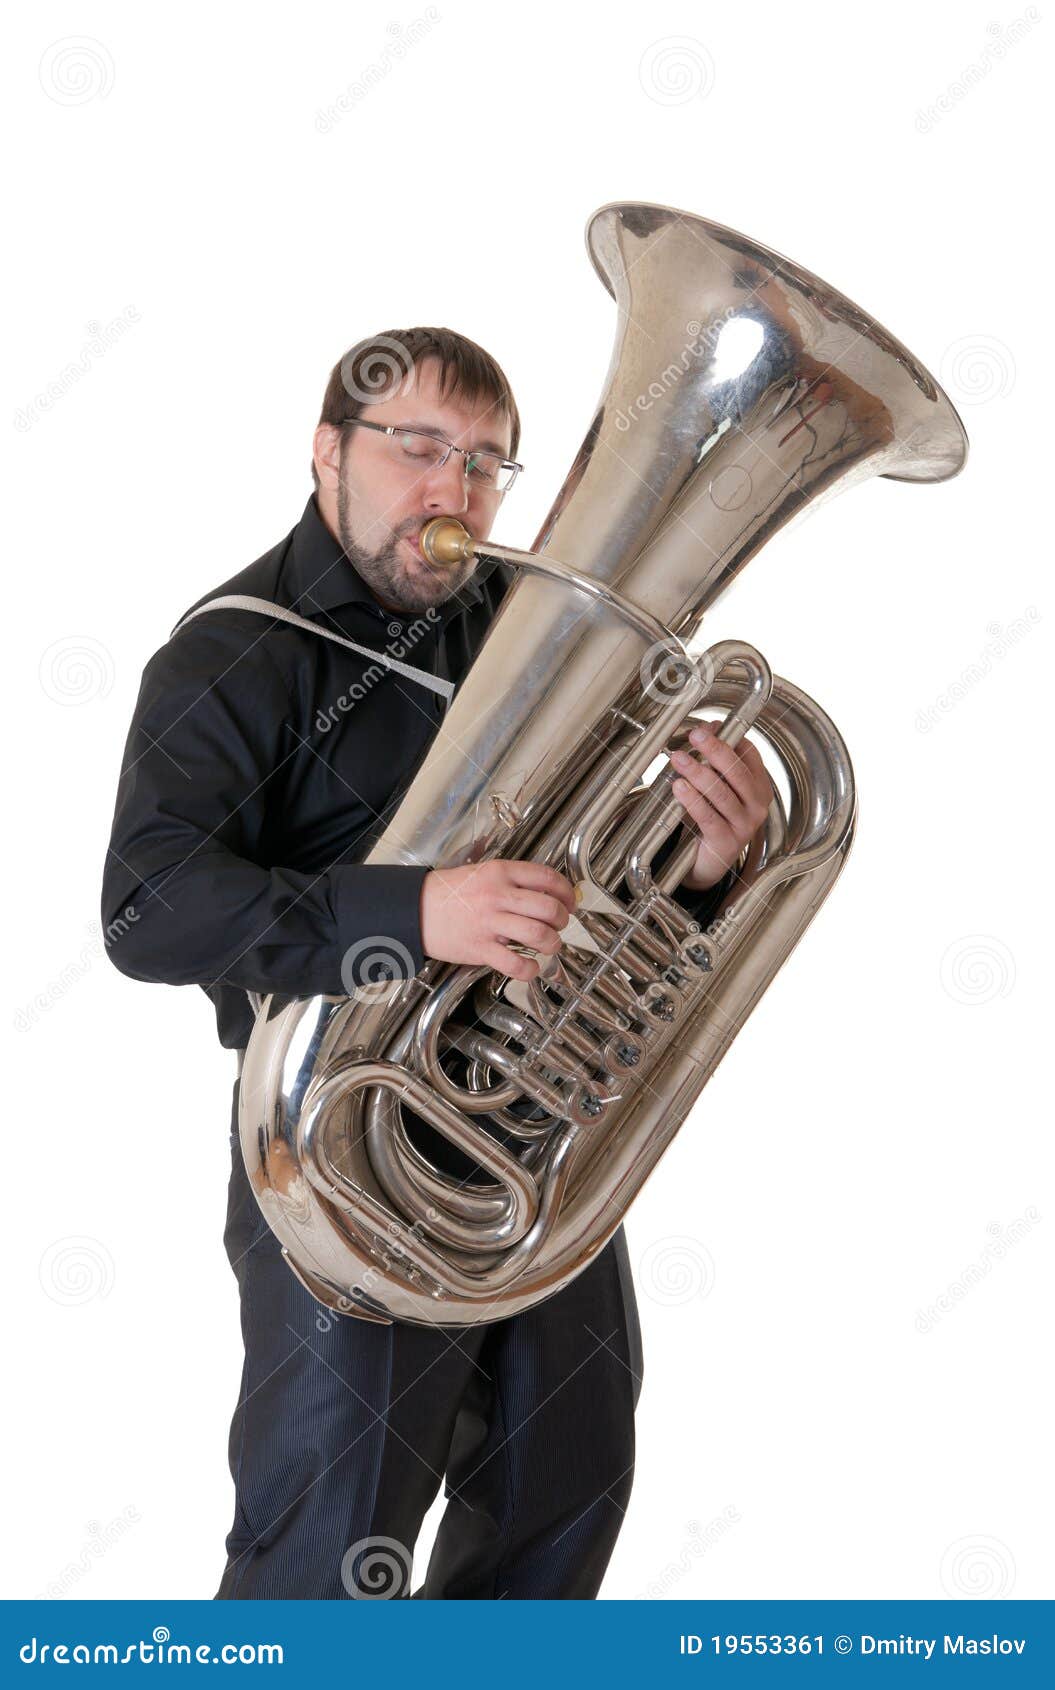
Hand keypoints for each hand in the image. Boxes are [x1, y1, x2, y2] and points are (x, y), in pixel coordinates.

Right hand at [420, 859, 576, 981]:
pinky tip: (530, 967)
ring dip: (552, 943)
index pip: (547, 878)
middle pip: (549, 907)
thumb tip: (547, 891)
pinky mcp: (480, 948)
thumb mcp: (483, 873)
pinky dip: (530, 969)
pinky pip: (515, 963)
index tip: (570, 902)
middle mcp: (497, 896)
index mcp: (500, 873)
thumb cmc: (449, 893)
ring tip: (549, 945)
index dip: (567, 892)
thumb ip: (513, 880)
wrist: (415, 910)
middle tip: (560, 924)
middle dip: (562, 920)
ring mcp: (489, 923)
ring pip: (538, 934)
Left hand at [669, 721, 771, 891]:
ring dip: (698, 773)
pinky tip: (679, 787)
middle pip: (737, 772)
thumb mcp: (716, 790)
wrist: (707, 863)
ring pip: (721, 793)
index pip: (749, 755)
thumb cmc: (712, 820)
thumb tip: (705, 730)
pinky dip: (692, 800)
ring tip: (678, 758)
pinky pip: (708, 816)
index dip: (728, 739)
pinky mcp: (727, 841)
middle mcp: (757, 805)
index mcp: (759, 786)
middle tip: (696, 735)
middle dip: (715, 750)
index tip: (707, 728)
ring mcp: (744, 825)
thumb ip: (714, 765)